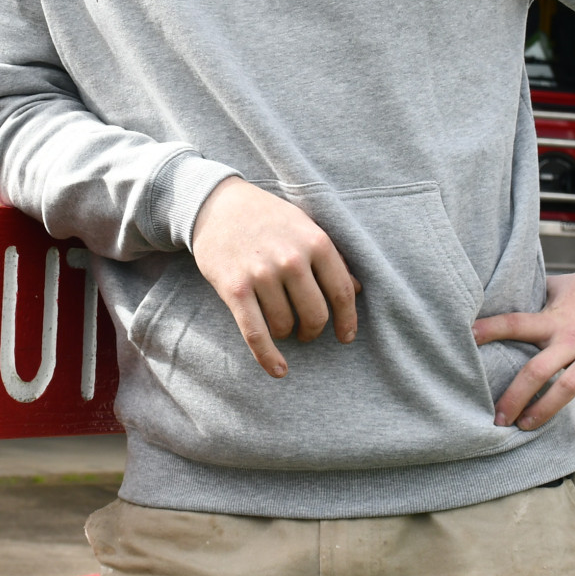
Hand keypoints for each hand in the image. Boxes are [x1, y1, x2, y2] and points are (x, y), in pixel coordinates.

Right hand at [190, 177, 361, 378]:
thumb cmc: (267, 217)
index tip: (346, 336)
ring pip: (285, 325)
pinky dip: (268, 357)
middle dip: (313, 330)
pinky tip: (278, 370)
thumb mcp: (305, 227)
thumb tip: (357, 290)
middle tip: (307, 331)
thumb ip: (331, 258)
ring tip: (283, 326)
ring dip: (287, 334)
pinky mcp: (235, 289)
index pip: (341, 292)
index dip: (347, 320)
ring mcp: (262, 274)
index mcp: (315, 241)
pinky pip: (256, 333)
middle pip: (315, 314)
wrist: (217, 204)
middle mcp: (292, 259)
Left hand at [473, 269, 574, 435]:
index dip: (490, 330)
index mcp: (555, 318)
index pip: (516, 323)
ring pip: (567, 389)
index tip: (467, 339)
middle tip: (497, 419)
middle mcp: (574, 337)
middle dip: (513, 398)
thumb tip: (506, 291)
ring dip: (544, 412)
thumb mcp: (562, 285)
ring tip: (526, 427)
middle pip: (536, 370)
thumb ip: (537, 295)